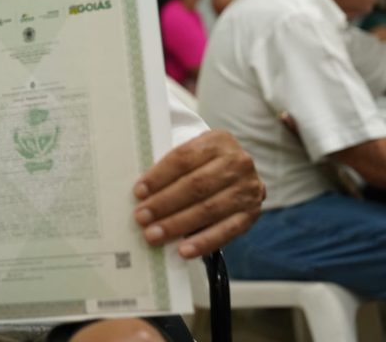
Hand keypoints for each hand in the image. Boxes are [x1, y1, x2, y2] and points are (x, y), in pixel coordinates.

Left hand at [132, 130, 264, 258]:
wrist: (237, 174)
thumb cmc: (203, 165)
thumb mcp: (193, 155)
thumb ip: (171, 168)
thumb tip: (141, 193)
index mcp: (218, 141)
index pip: (183, 158)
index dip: (159, 176)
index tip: (138, 192)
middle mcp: (237, 162)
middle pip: (195, 185)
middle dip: (164, 203)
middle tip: (141, 217)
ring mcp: (247, 188)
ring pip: (208, 209)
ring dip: (178, 224)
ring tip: (154, 234)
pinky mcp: (251, 213)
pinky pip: (227, 231)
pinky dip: (204, 242)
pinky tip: (184, 250)